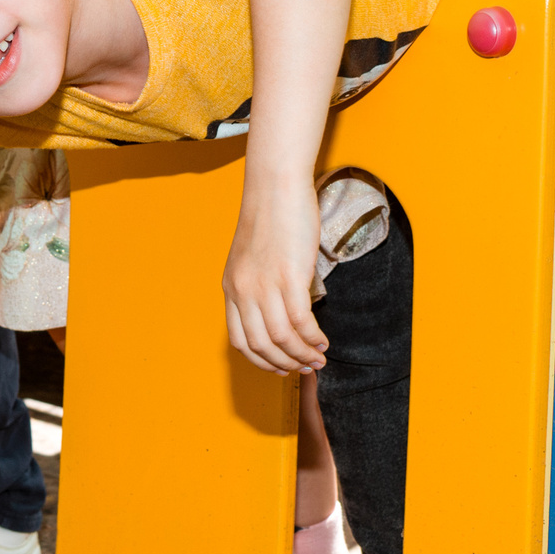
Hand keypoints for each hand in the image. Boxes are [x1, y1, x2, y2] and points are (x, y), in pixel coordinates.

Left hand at [222, 184, 326, 373]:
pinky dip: (313, 338)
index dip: (261, 361)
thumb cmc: (269, 216)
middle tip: (306, 368)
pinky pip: (301, 321)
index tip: (280, 367)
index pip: (239, 340)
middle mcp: (243, 290)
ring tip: (319, 358)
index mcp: (231, 287)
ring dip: (303, 355)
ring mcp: (265, 285)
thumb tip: (278, 312)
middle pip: (261, 346)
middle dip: (286, 364)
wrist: (276, 185)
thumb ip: (258, 285)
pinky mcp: (289, 276)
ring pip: (282, 338)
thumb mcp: (251, 257)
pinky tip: (323, 340)